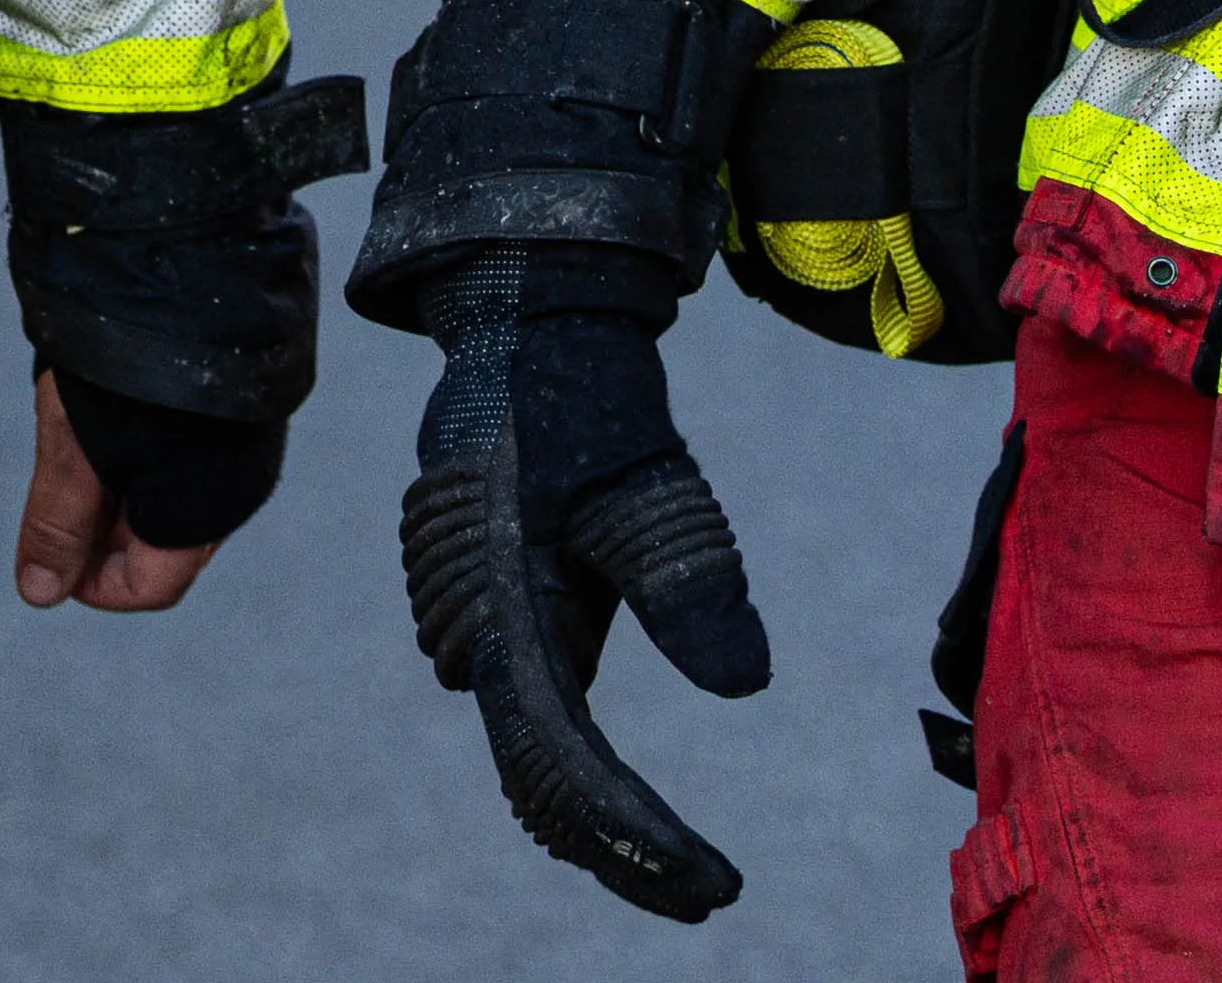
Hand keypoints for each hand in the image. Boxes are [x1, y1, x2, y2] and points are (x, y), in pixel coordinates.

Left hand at [13, 370, 227, 612]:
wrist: (184, 253)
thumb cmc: (123, 361)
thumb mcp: (72, 448)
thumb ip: (57, 524)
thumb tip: (37, 594)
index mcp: (202, 512)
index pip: (149, 587)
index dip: (91, 583)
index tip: (48, 553)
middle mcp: (240, 485)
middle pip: (166, 545)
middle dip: (105, 534)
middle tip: (55, 493)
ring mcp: (250, 441)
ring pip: (180, 497)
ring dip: (126, 491)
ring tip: (81, 441)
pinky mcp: (247, 402)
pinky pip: (199, 455)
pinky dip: (154, 454)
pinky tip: (117, 414)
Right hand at [402, 252, 766, 920]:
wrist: (527, 327)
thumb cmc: (589, 400)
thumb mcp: (653, 488)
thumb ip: (689, 587)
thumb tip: (747, 688)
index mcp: (502, 608)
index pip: (566, 763)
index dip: (636, 839)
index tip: (713, 883)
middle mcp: (474, 632)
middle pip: (541, 783)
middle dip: (623, 853)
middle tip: (710, 894)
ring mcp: (476, 626)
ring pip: (531, 757)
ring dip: (599, 820)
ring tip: (683, 873)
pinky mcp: (499, 616)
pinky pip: (533, 718)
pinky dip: (582, 772)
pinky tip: (636, 817)